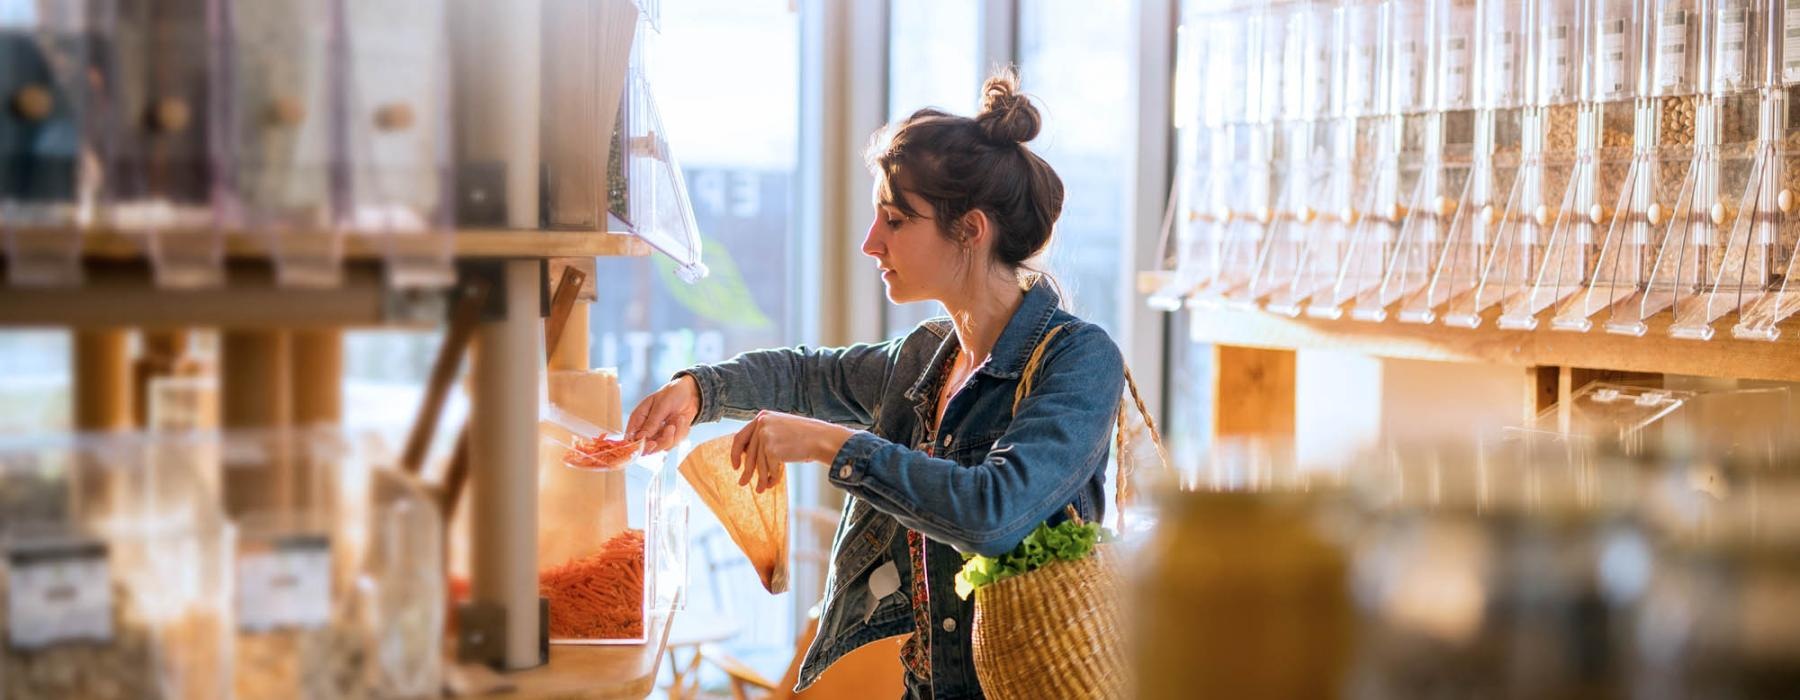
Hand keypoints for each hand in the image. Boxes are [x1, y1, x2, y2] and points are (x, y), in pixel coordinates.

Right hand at [626, 375, 700, 453]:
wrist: (690, 392)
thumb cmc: (672, 393)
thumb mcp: (661, 405)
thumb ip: (652, 422)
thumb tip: (641, 437)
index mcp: (638, 419)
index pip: (631, 438)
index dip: (638, 445)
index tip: (652, 443)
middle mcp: (646, 429)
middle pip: (647, 448)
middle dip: (661, 441)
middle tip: (670, 428)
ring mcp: (658, 434)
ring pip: (663, 447)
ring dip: (674, 434)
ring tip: (679, 418)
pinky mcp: (670, 437)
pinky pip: (675, 443)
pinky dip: (681, 432)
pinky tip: (682, 419)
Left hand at [730, 411, 855, 492]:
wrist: (822, 439)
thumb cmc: (806, 437)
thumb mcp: (781, 430)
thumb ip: (764, 439)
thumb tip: (747, 460)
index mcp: (762, 416)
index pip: (741, 437)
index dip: (735, 453)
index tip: (735, 466)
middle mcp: (761, 423)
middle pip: (748, 453)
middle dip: (747, 471)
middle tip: (743, 483)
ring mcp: (765, 435)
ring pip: (759, 463)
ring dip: (760, 478)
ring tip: (761, 489)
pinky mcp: (771, 449)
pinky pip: (769, 468)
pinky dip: (772, 477)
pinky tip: (774, 483)